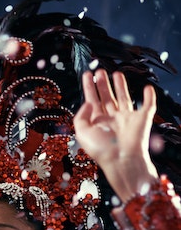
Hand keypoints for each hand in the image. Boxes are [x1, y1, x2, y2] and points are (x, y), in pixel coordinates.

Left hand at [74, 69, 158, 199]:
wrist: (122, 159)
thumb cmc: (101, 149)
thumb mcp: (81, 133)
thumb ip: (80, 116)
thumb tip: (88, 102)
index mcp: (97, 122)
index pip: (92, 100)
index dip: (89, 87)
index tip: (86, 74)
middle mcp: (112, 118)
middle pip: (107, 97)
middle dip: (102, 84)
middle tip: (99, 71)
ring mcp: (127, 118)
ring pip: (124, 97)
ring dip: (120, 86)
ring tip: (116, 73)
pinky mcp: (142, 119)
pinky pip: (147, 105)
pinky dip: (149, 96)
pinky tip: (147, 88)